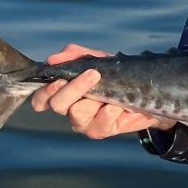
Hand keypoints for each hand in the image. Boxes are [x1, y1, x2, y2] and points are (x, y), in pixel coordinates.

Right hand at [29, 43, 175, 138]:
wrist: (146, 92)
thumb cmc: (116, 75)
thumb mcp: (98, 60)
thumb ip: (76, 56)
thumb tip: (54, 57)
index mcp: (63, 93)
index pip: (41, 99)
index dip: (44, 92)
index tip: (58, 80)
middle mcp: (69, 110)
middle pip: (57, 104)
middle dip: (74, 88)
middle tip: (93, 74)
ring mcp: (84, 123)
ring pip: (77, 113)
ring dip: (93, 99)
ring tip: (109, 91)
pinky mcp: (101, 131)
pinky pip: (99, 124)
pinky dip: (109, 111)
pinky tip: (118, 106)